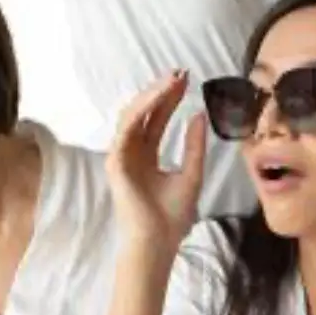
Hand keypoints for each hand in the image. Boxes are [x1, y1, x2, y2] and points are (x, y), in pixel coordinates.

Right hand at [105, 70, 206, 256]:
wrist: (159, 242)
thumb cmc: (172, 216)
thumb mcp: (191, 173)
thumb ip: (194, 146)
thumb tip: (200, 116)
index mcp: (147, 155)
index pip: (157, 119)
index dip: (169, 99)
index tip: (186, 80)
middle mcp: (132, 152)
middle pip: (145, 113)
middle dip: (161, 91)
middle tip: (180, 73)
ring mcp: (121, 156)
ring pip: (133, 116)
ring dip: (151, 96)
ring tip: (170, 81)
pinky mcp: (115, 162)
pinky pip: (126, 129)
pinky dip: (140, 111)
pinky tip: (156, 98)